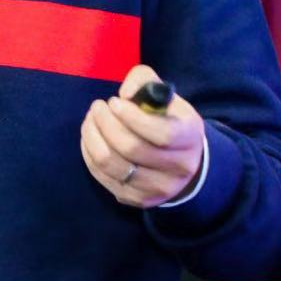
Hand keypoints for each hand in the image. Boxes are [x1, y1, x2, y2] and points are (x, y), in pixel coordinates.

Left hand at [80, 64, 204, 208]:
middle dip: (106, 124)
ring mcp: (158, 188)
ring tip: (91, 120)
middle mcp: (179, 168)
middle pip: (132, 149)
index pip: (162, 134)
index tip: (114, 102)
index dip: (132, 117)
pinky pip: (103, 177)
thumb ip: (144, 80)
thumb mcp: (165, 94)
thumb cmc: (169, 120)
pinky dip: (90, 154)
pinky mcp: (137, 200)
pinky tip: (91, 138)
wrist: (183, 162)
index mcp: (190, 137)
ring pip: (113, 165)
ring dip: (93, 138)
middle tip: (97, 108)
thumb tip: (125, 94)